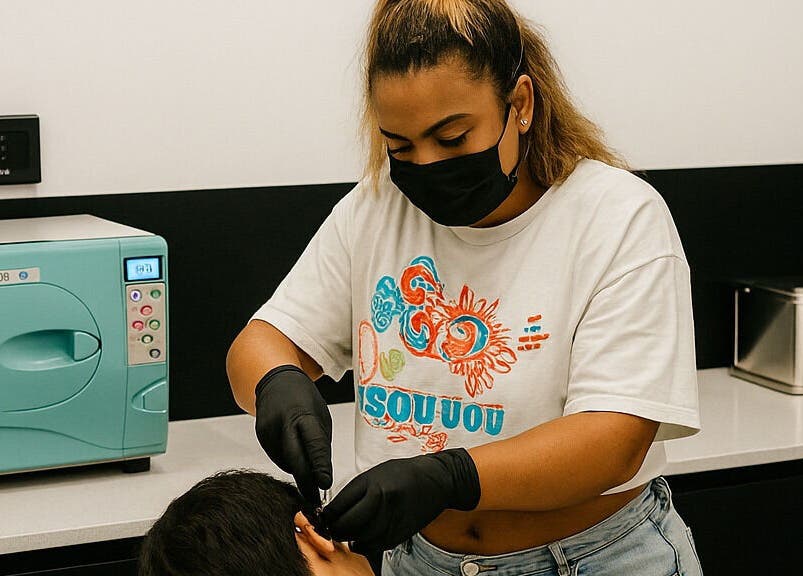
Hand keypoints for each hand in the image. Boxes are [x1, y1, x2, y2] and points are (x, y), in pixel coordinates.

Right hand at [254, 364, 332, 503]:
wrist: (275, 381)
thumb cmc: (303, 398)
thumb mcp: (320, 416)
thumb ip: (321, 444)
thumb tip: (322, 474)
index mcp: (303, 414)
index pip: (313, 443)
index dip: (319, 466)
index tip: (325, 484)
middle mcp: (283, 423)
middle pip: (295, 459)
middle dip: (305, 482)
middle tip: (314, 501)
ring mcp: (269, 430)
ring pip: (286, 462)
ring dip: (298, 472)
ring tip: (309, 475)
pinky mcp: (260, 437)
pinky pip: (277, 458)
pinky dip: (288, 462)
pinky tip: (294, 455)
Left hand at [321, 448, 480, 552]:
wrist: (438, 480)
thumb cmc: (407, 473)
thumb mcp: (377, 473)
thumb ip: (356, 491)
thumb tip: (334, 510)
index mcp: (374, 482)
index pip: (340, 505)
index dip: (328, 514)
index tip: (323, 517)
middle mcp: (383, 501)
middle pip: (347, 524)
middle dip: (335, 528)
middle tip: (331, 526)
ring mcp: (393, 519)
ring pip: (360, 538)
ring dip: (349, 538)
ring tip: (346, 531)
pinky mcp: (401, 533)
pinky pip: (374, 546)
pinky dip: (364, 545)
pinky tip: (361, 538)